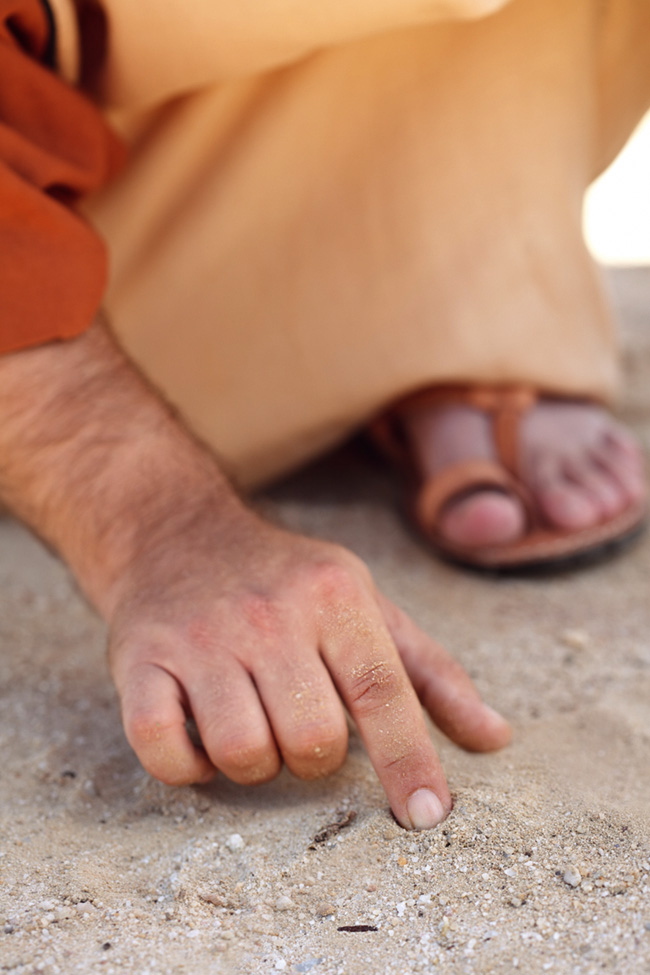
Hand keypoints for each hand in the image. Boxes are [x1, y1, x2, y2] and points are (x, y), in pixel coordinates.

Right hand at [0, 321, 509, 829]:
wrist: (177, 535)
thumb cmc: (287, 581)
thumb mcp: (366, 604)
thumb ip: (430, 672)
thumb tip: (495, 738)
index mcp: (336, 597)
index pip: (384, 691)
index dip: (411, 761)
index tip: (428, 815)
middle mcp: (270, 614)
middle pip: (313, 738)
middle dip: (314, 757)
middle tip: (298, 725)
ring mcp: (201, 636)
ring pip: (243, 752)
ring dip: (253, 762)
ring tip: (251, 722)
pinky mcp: (141, 659)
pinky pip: (164, 749)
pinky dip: (187, 766)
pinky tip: (199, 737)